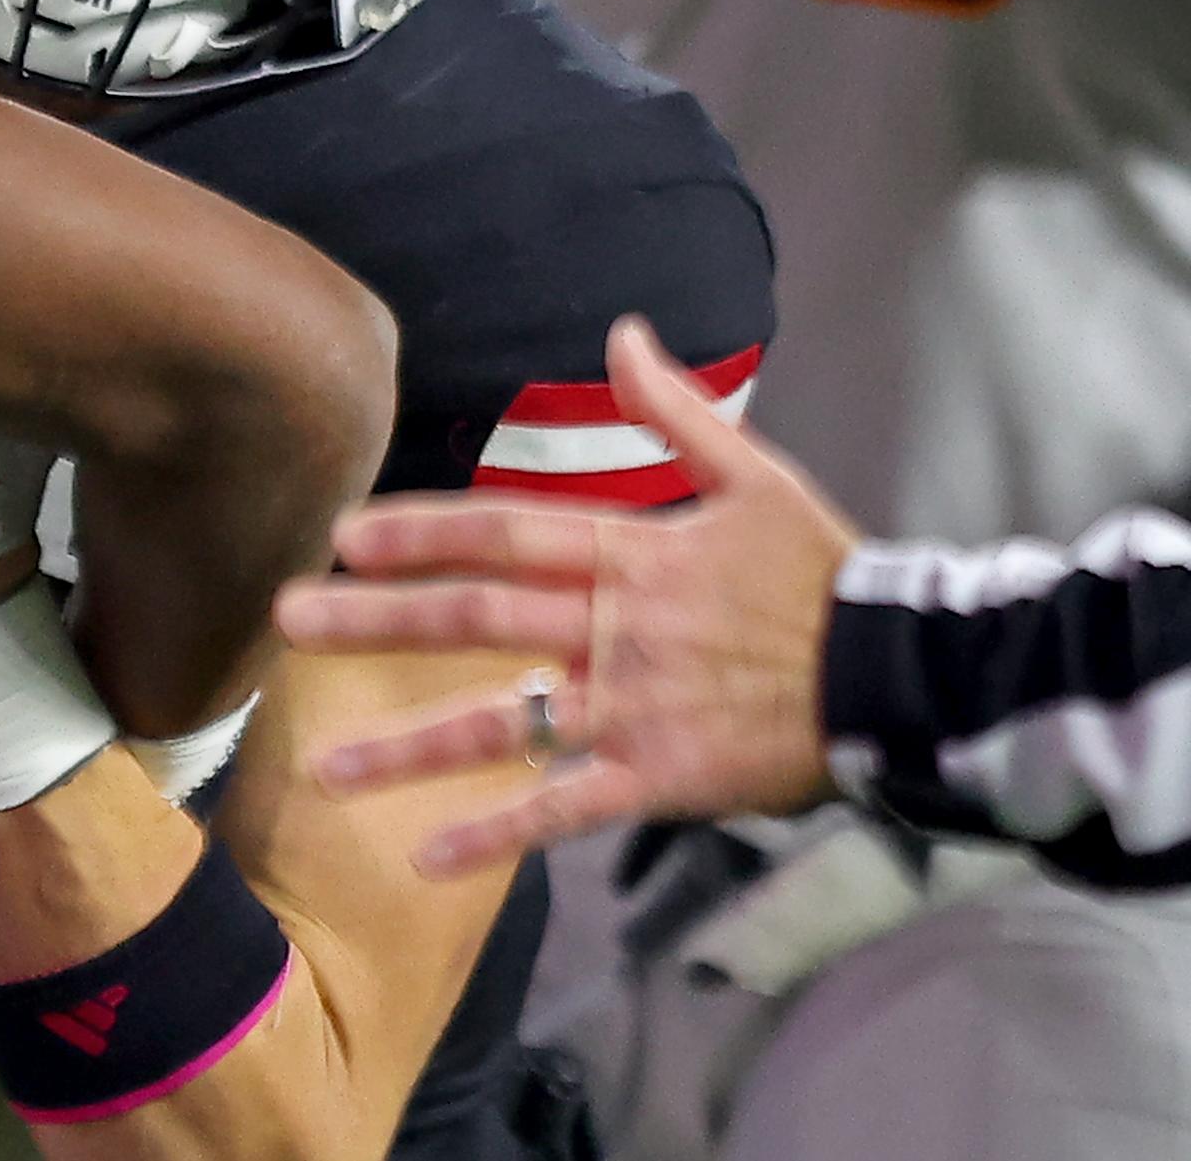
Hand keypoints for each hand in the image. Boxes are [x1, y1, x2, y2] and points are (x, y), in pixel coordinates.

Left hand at [270, 315, 856, 874]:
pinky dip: (495, 832)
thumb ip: (678, 411)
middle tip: (286, 619)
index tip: (344, 533)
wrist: (904, 676)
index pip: (505, 534)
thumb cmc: (826, 578)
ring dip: (410, 746)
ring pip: (504, 722)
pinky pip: (563, 809)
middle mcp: (616, 627)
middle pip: (478, 619)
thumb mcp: (758, 476)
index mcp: (633, 555)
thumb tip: (624, 331)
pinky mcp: (658, 777)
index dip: (422, 533)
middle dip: (377, 619)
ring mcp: (633, 706)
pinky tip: (422, 858)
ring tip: (325, 769)